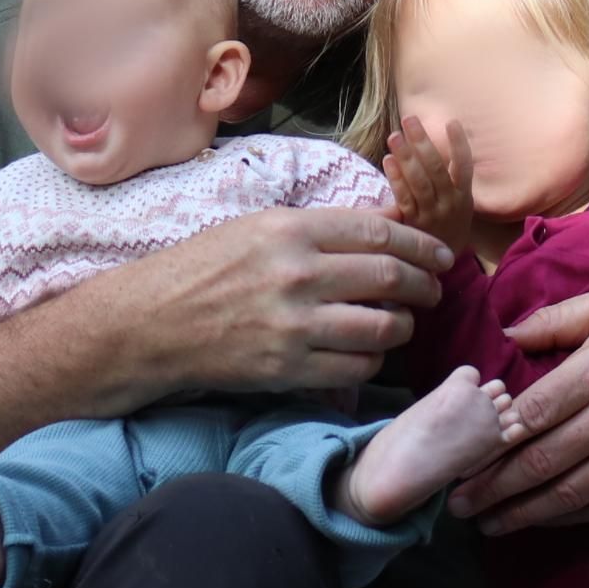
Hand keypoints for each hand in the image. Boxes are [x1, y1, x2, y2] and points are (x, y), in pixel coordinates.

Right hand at [128, 206, 452, 397]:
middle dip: (425, 286)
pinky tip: (369, 351)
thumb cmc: (203, 269)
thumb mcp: (258, 228)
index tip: (438, 256)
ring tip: (403, 323)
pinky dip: (374, 360)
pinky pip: (356, 367)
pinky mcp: (287, 368)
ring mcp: (293, 325)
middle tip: (432, 290)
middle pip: (390, 278)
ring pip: (382, 327)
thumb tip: (387, 219)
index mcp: (290, 230)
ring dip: (404, 326)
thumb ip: (322, 227)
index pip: (379, 231)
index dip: (420, 245)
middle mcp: (296, 274)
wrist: (150, 322)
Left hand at [382, 115, 477, 260]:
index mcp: (464, 196)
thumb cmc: (448, 224)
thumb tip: (436, 141)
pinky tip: (388, 161)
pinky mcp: (413, 225)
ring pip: (420, 182)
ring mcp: (432, 215)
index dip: (459, 144)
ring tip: (395, 136)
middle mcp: (450, 204)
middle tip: (409, 119)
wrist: (442, 263)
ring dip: (407, 157)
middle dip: (423, 142)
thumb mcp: (459, 203)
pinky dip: (396, 179)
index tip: (452, 122)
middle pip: (437, 169)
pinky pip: (405, 199)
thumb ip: (450, 176)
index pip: (465, 166)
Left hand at [447, 288, 588, 533]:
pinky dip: (562, 518)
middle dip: (493, 487)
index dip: (491, 439)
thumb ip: (556, 318)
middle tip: (456, 501)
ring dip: (520, 513)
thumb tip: (505, 335)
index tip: (460, 453)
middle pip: (540, 462)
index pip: (532, 413)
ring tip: (485, 523)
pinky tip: (534, 520)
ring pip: (566, 493)